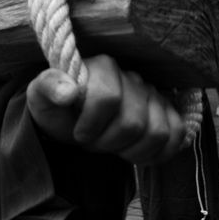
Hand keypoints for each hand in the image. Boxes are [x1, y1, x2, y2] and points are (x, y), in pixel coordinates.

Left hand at [27, 54, 185, 165]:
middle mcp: (132, 76)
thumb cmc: (57, 109)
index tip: (78, 134)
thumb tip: (67, 91)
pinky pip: (177, 135)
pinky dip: (156, 152)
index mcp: (102, 66)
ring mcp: (153, 94)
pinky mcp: (167, 112)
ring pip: (158, 132)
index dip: (91, 124)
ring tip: (111, 146)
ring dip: (130, 150)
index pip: (108, 98)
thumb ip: (47, 88)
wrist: (74, 124)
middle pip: (133, 122)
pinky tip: (134, 153)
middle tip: (92, 142)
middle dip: (108, 142)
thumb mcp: (40, 99)